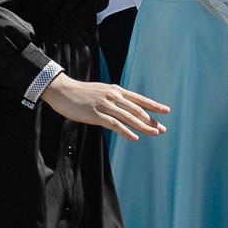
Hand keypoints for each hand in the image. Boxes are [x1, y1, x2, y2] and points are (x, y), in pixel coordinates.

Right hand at [40, 74, 169, 140]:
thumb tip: (123, 107)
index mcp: (116, 91)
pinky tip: (134, 138)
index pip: (139, 99)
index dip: (153, 105)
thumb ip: (113, 98)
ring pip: (129, 117)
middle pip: (137, 109)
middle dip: (151, 120)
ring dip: (143, 126)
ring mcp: (105, 105)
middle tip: (163, 129)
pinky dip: (126, 132)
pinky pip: (114, 124)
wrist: (62, 90)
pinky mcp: (95, 114)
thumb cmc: (80, 93)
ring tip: (154, 134)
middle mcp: (113, 97)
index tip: (166, 111)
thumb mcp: (101, 92)